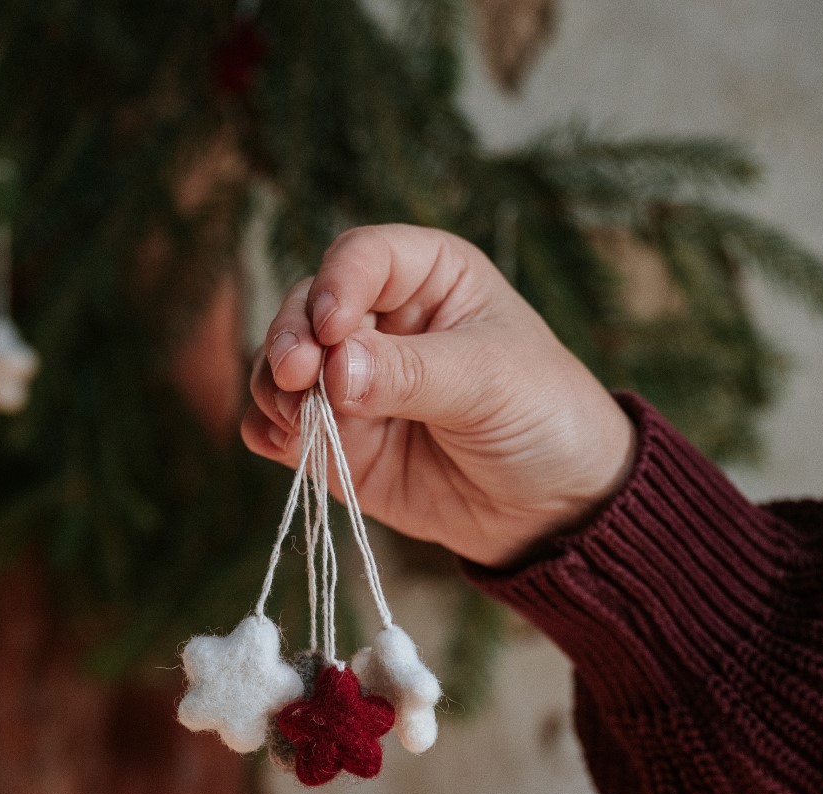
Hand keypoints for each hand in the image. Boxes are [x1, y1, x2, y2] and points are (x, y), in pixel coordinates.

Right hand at [242, 224, 637, 568]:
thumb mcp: (489, 383)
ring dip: (274, 388)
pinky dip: (269, 432)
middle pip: (305, 308)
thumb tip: (336, 366)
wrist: (553, 507)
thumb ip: (412, 373)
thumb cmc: (544, 416)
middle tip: (297, 377)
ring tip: (296, 420)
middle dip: (291, 339)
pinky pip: (278, 427)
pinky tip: (283, 445)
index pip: (362, 256)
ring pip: (280, 366)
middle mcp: (378, 320)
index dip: (337, 284)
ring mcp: (349, 382)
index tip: (333, 329)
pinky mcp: (334, 438)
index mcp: (427, 277)